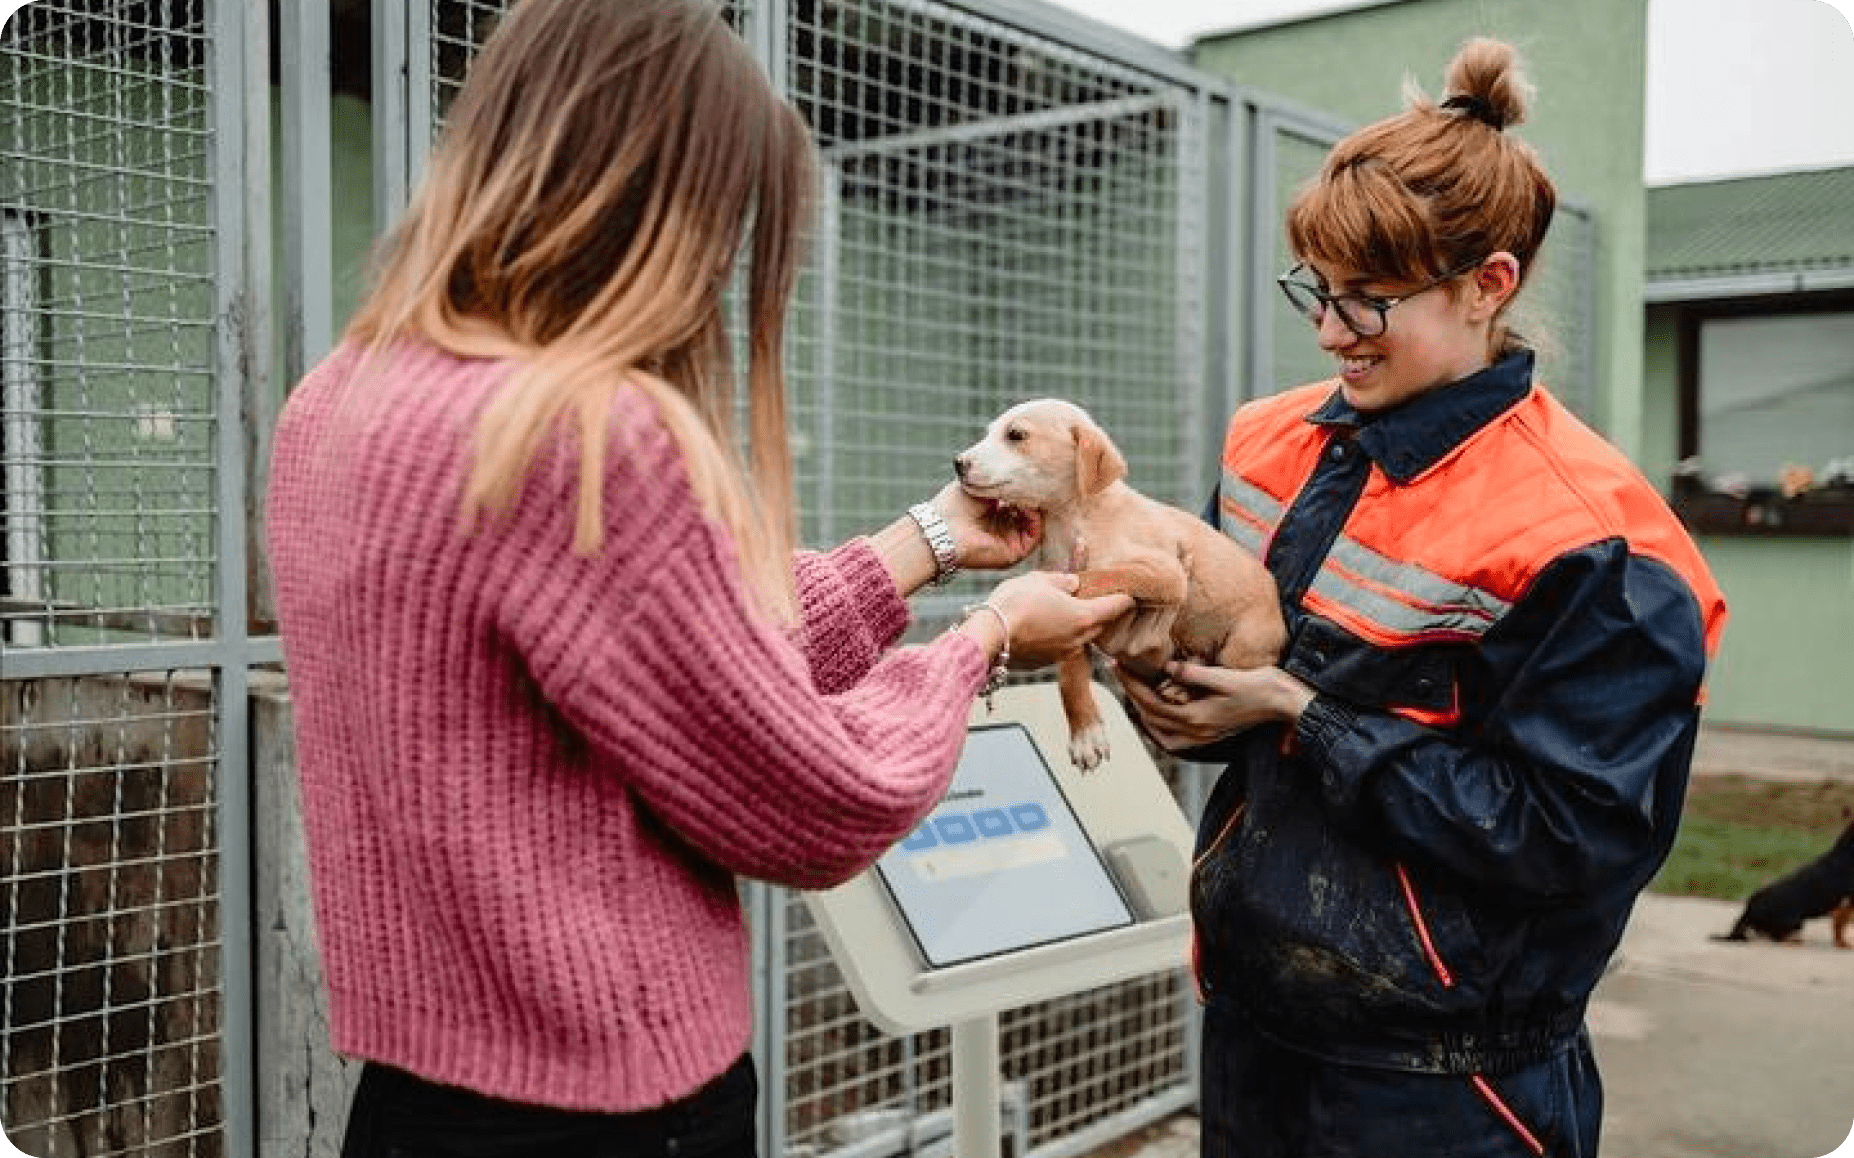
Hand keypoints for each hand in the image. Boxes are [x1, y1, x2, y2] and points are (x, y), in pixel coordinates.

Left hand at [933, 482, 1042, 570]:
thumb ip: (1004, 480)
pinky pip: (1034, 536)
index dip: (1024, 488)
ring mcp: (1009, 540)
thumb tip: (1025, 474)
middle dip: (1032, 497)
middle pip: (1029, 512)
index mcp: (992, 511)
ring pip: (1034, 523)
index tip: (1027, 474)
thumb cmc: (956, 503)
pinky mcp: (1013, 553)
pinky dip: (1034, 519)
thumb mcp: (982, 484)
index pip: (1018, 500)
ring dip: (1034, 506)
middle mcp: (1002, 527)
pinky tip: (1026, 505)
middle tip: (1032, 483)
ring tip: (1027, 493)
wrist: (943, 528)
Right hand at [982, 572, 1133, 667]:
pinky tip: (1041, 626)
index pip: (1116, 606)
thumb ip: (1062, 580)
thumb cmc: (1015, 604)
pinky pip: (1059, 647)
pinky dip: (1056, 637)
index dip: (1125, 598)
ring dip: (1076, 626)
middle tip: (1096, 599)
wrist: (988, 637)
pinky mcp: (1044, 663)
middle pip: (1100, 625)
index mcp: (1084, 616)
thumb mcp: (1039, 580)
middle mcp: (1078, 640)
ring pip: (1079, 638)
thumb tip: (1072, 583)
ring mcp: (1061, 654)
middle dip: (1100, 613)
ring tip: (1063, 612)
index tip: (1130, 594)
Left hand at [1114, 660, 1314, 751]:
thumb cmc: (1258, 686)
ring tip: (1132, 689)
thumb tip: (1167, 668)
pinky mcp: (1209, 735)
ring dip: (1142, 711)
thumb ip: (1193, 674)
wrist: (1284, 703)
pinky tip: (1157, 711)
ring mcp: (1202, 737)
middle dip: (1131, 694)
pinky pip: (1173, 738)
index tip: (1118, 666)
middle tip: (1119, 672)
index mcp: (1196, 717)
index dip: (1131, 684)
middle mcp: (1196, 732)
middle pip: (1150, 717)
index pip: (1151, 702)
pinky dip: (1159, 726)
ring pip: (1159, 731)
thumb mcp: (1224, 676)